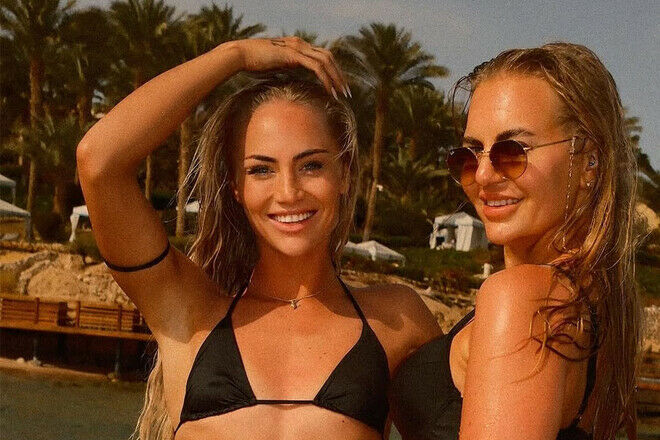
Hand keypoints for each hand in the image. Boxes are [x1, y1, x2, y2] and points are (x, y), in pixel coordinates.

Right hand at [228, 37, 349, 98]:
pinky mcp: (294, 54)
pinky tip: (330, 91)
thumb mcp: (275, 67)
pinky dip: (325, 79)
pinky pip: (316, 67)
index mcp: (297, 46)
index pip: (322, 56)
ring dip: (336, 78)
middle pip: (329, 57)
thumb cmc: (253, 63)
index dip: (333, 71)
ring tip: (342, 94)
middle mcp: (300, 44)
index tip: (338, 87)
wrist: (241, 55)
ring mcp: (298, 47)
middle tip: (347, 92)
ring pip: (326, 61)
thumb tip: (292, 79)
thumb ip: (286, 69)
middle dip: (340, 75)